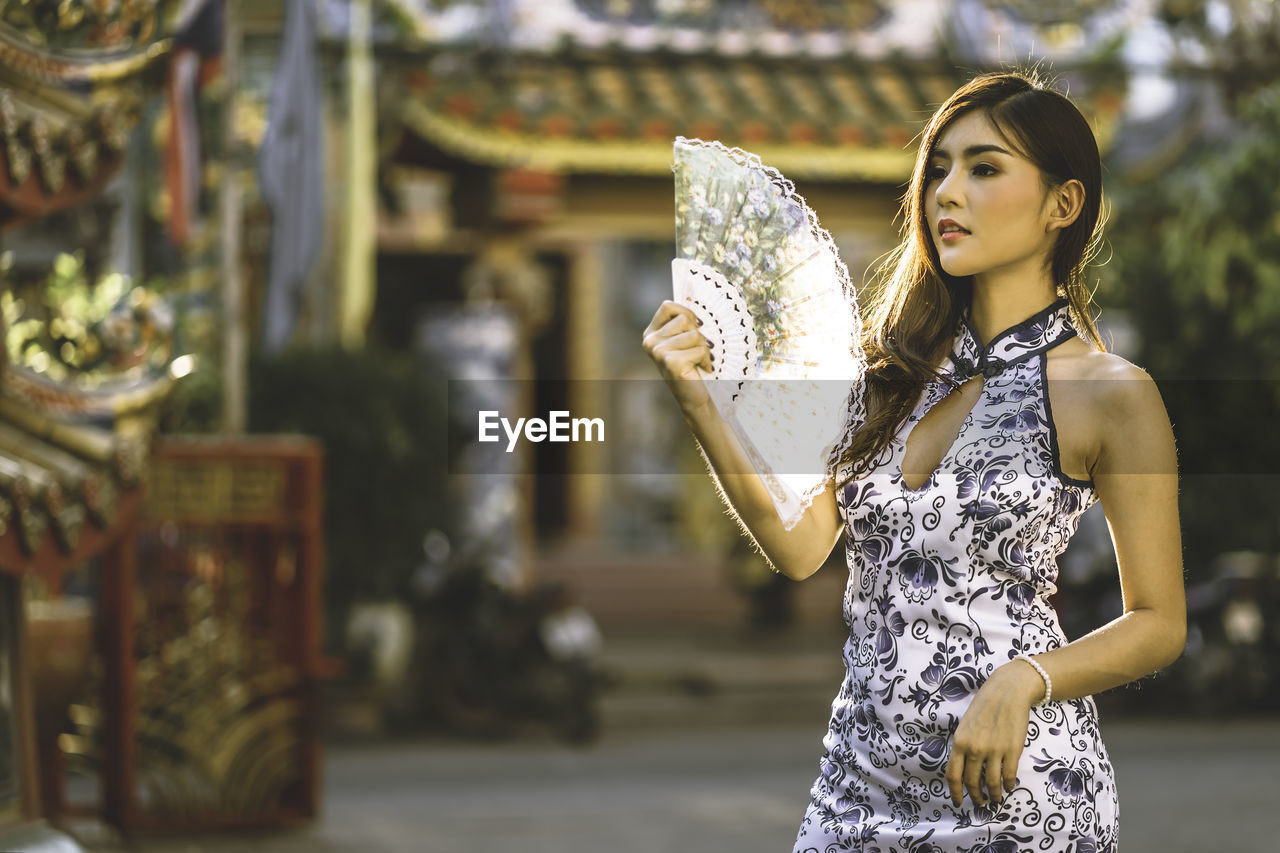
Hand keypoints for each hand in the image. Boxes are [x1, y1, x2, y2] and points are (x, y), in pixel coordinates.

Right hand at [641, 300, 713, 414]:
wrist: (695, 398)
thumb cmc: (694, 366)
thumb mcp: (686, 340)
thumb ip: (685, 322)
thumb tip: (695, 294)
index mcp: (651, 333)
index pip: (668, 306)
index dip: (686, 312)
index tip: (697, 326)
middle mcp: (650, 341)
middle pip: (684, 319)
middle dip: (698, 333)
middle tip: (697, 350)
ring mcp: (658, 352)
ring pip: (694, 334)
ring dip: (704, 348)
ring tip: (700, 361)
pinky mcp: (670, 362)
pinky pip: (700, 349)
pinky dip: (706, 359)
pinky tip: (702, 369)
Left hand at [944, 659, 1044, 807]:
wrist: (1008, 692)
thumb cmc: (984, 707)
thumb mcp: (965, 726)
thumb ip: (963, 747)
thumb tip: (963, 769)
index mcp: (959, 742)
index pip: (953, 775)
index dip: (955, 793)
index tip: (958, 802)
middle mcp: (975, 749)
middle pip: (972, 782)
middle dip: (976, 796)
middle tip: (980, 802)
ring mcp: (994, 751)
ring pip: (991, 783)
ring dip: (994, 795)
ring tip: (996, 799)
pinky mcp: (1012, 750)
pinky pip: (1009, 776)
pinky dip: (1008, 785)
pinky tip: (1009, 787)